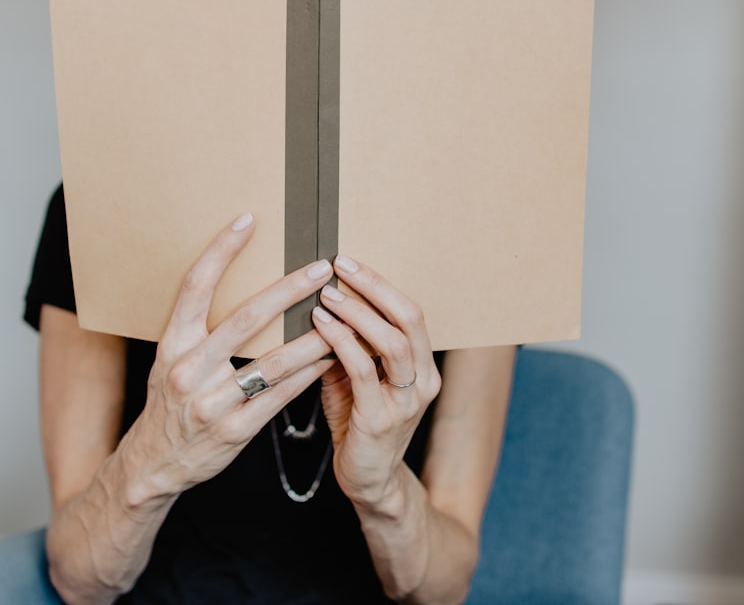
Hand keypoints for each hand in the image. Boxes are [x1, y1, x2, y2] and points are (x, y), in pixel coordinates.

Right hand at [121, 213, 336, 505]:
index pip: (195, 286)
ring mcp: (212, 402)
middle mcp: (189, 368)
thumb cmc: (170, 404)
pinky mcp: (233, 431)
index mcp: (173, 343)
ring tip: (344, 318)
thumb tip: (245, 288)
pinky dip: (308, 376)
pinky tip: (331, 359)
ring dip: (314, 338)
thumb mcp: (171, 361)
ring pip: (273, 362)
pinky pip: (280, 398)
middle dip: (288, 290)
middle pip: (245, 319)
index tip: (248, 220)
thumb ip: (199, 330)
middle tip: (321, 270)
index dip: (221, 250)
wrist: (151, 466)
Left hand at [311, 255, 441, 508]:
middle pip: (410, 319)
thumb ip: (350, 345)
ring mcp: (406, 402)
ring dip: (358, 313)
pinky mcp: (381, 419)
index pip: (412, 313)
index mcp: (423, 366)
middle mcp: (423, 381)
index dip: (382, 284)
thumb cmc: (359, 424)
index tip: (350, 261)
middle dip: (375, 287)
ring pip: (392, 342)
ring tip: (328, 294)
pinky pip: (362, 371)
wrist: (369, 482)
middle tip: (341, 265)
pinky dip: (341, 342)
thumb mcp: (357, 379)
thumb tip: (322, 301)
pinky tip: (320, 325)